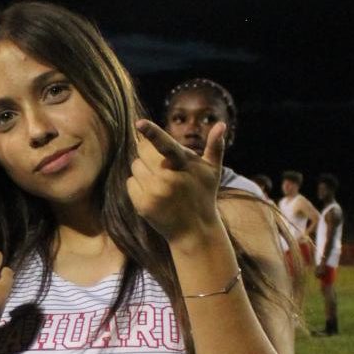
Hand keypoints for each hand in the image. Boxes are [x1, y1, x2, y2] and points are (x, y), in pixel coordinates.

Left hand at [127, 117, 224, 244]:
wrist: (195, 231)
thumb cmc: (203, 196)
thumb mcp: (213, 172)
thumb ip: (215, 147)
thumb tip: (222, 124)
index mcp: (184, 166)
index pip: (166, 145)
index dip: (152, 133)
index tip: (139, 123)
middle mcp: (168, 179)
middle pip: (143, 151)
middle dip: (149, 154)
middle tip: (163, 166)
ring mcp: (154, 193)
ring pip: (135, 166)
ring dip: (144, 170)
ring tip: (161, 182)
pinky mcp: (143, 205)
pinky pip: (130, 183)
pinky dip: (138, 185)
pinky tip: (153, 193)